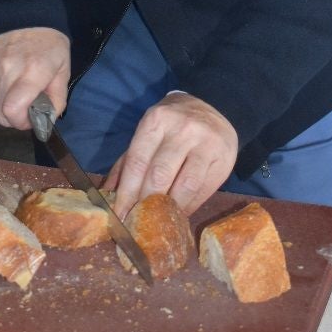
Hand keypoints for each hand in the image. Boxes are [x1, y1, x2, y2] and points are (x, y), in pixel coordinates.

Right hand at [0, 27, 69, 129]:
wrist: (27, 16)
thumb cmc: (49, 46)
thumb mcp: (63, 71)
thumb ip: (57, 100)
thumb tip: (45, 121)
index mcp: (33, 71)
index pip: (12, 110)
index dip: (20, 122)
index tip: (28, 119)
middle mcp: (8, 67)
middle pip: (1, 112)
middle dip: (14, 116)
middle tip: (24, 105)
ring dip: (4, 103)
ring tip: (15, 87)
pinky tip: (4, 79)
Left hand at [104, 93, 237, 216]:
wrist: (211, 108)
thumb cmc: (171, 125)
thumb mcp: (148, 132)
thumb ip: (127, 161)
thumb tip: (108, 193)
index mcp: (157, 120)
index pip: (138, 162)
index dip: (127, 192)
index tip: (119, 215)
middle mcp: (182, 129)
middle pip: (160, 175)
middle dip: (146, 204)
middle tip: (137, 223)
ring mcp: (206, 143)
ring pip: (185, 186)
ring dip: (169, 209)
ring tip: (159, 222)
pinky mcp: (224, 158)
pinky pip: (203, 190)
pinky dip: (188, 207)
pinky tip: (179, 214)